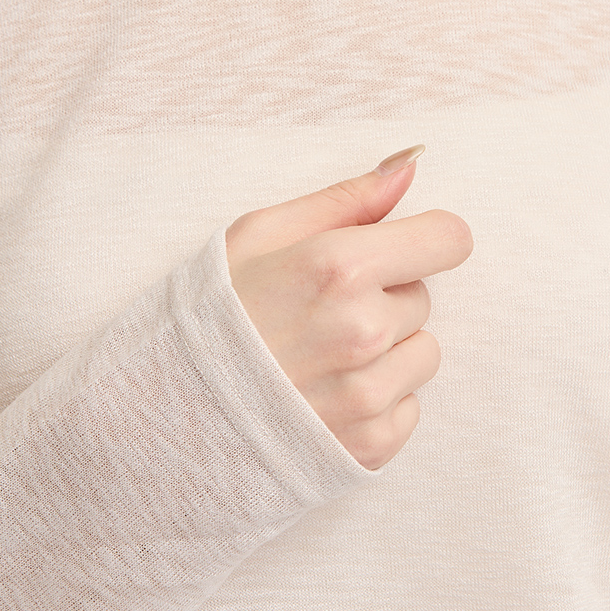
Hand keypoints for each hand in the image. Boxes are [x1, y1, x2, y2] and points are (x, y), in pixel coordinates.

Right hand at [225, 146, 472, 469]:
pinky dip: (377, 402)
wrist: (161, 413)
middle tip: (320, 312)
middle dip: (384, 297)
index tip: (397, 250)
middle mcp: (362, 331)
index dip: (424, 239)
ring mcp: (367, 394)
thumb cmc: (209, 315)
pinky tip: (323, 396)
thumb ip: (345, 199)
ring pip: (423, 353)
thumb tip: (411, 164)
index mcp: (338, 268)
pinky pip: (408, 407)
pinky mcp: (370, 446)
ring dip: (386, 351)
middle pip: (423, 295)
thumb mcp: (259, 234)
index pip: (448, 239)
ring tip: (321, 356)